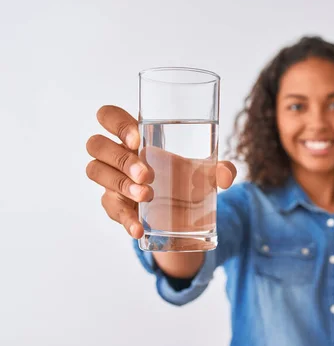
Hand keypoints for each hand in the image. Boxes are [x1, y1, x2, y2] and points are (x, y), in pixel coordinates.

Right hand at [86, 105, 236, 238]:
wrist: (181, 209)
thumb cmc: (185, 176)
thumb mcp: (203, 171)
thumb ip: (219, 169)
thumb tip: (226, 176)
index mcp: (135, 135)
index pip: (109, 116)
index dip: (116, 124)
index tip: (138, 140)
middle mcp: (117, 153)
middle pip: (97, 145)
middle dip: (121, 159)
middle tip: (148, 175)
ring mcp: (111, 178)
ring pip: (96, 172)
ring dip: (120, 184)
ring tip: (146, 196)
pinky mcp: (113, 204)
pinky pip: (110, 209)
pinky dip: (125, 220)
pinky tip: (138, 229)